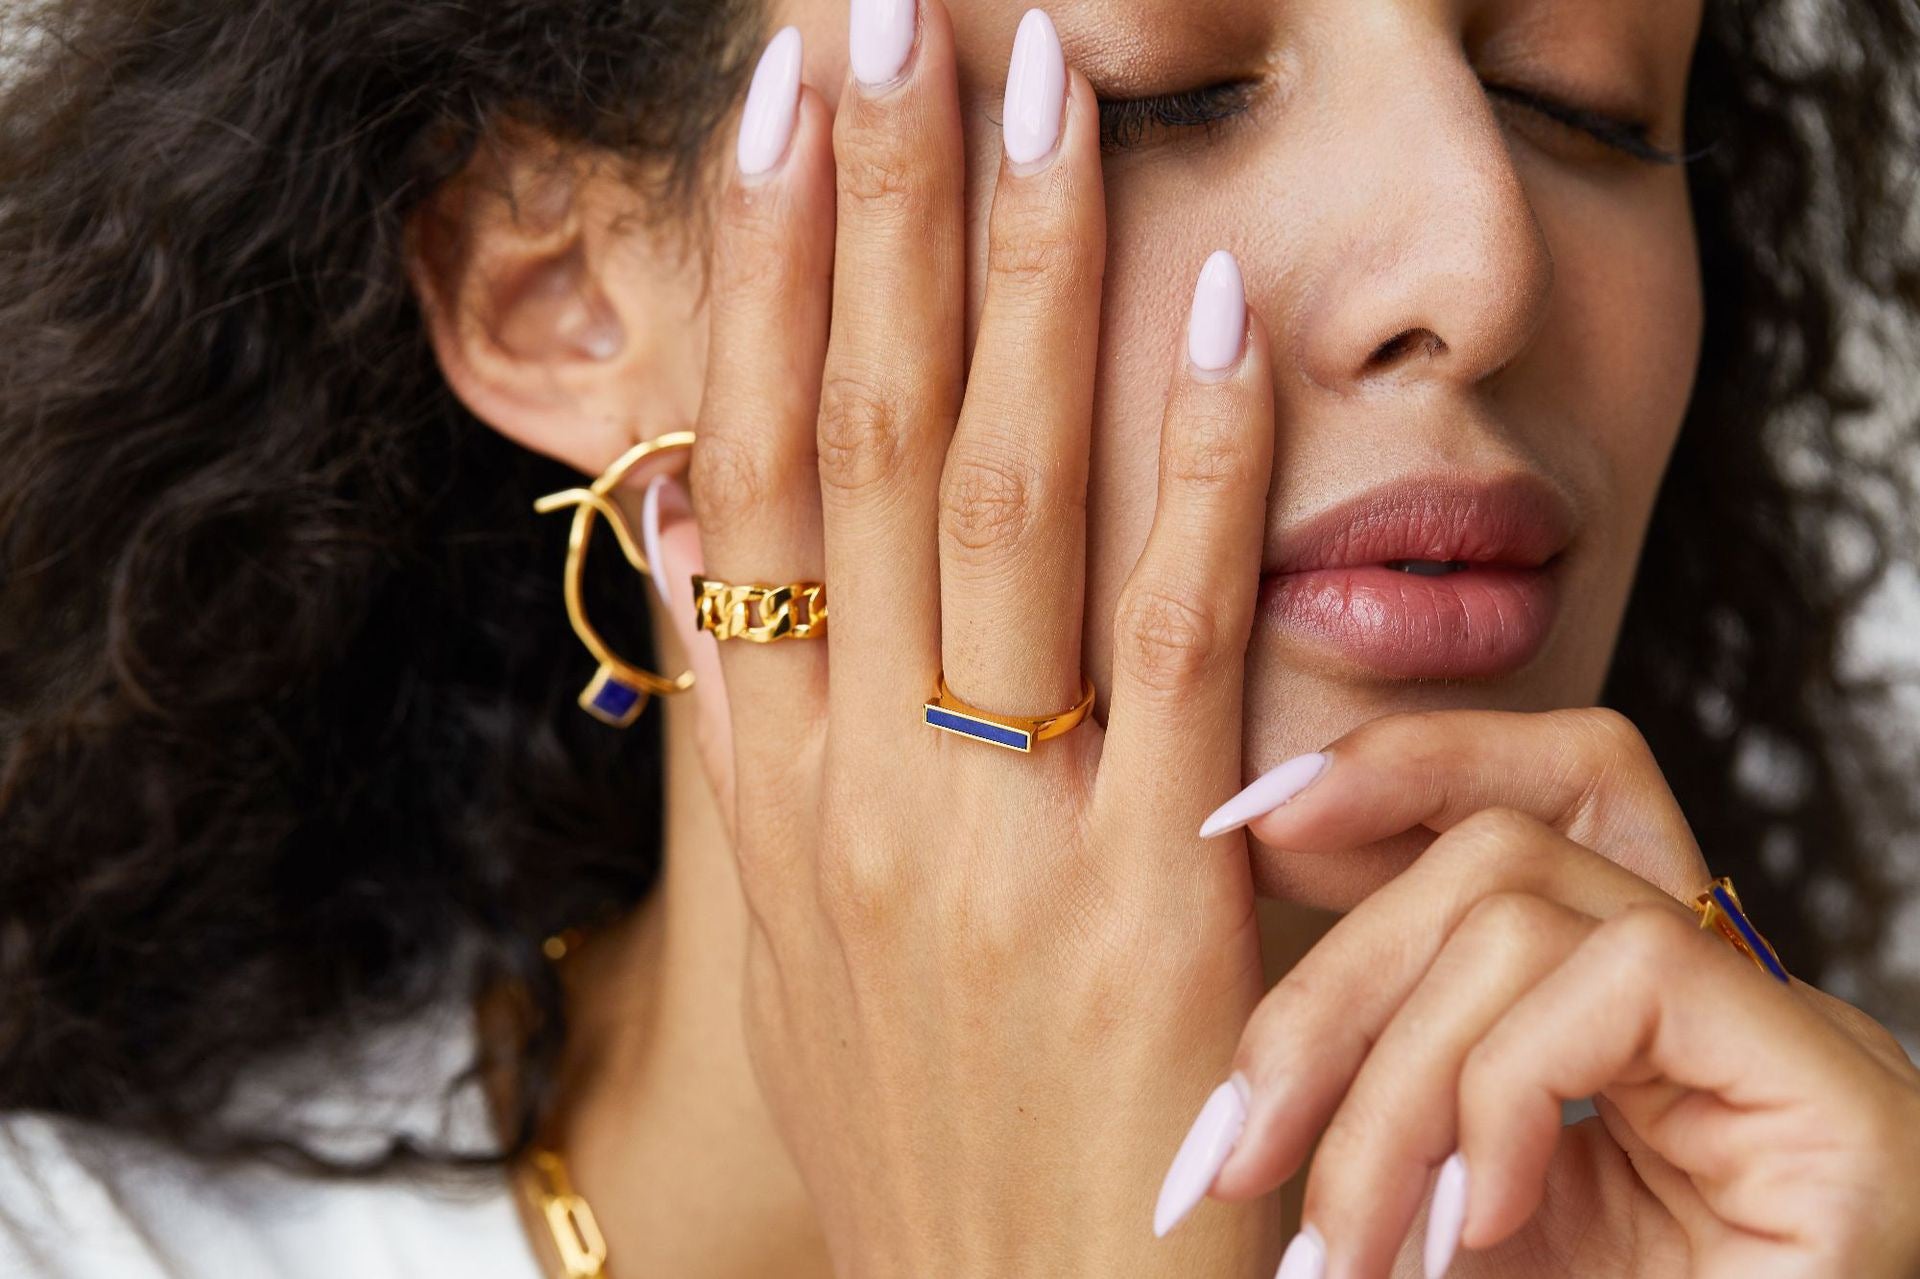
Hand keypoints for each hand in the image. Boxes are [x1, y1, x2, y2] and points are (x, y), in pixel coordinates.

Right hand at [665, 7, 1281, 1273]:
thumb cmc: (926, 1136)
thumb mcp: (794, 944)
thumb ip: (759, 738)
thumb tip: (721, 534)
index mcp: (767, 791)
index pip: (753, 474)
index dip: (763, 277)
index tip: (782, 114)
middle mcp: (857, 786)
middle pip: (868, 440)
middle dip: (878, 210)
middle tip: (889, 21)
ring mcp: (994, 837)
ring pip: (1004, 494)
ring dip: (1020, 271)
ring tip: (1032, 87)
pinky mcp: (1146, 900)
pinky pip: (1172, 636)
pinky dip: (1193, 457)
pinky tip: (1212, 298)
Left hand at [1170, 708, 1919, 1277]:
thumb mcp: (1440, 1224)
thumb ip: (1380, 1112)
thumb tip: (1240, 1048)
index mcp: (1626, 1028)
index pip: (1522, 811)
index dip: (1387, 777)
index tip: (1242, 825)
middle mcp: (1713, 1010)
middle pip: (1497, 850)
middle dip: (1330, 986)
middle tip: (1236, 1142)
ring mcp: (1785, 1038)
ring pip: (1526, 909)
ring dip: (1391, 1085)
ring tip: (1351, 1242)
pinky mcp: (1830, 1092)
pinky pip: (1626, 974)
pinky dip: (1505, 1090)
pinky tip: (1479, 1218)